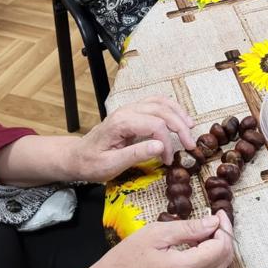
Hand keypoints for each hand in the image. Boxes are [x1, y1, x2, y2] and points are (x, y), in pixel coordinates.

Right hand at [58, 213, 233, 267]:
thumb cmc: (124, 261)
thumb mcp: (155, 234)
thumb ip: (188, 228)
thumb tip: (213, 222)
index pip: (221, 247)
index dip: (224, 228)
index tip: (218, 213)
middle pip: (224, 262)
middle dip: (225, 238)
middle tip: (216, 220)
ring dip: (219, 251)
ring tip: (208, 231)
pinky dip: (210, 263)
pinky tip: (199, 249)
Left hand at [70, 97, 195, 181]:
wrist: (77, 156)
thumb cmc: (91, 163)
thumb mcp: (110, 165)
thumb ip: (136, 155)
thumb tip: (161, 147)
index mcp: (122, 123)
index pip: (155, 126)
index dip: (168, 143)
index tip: (169, 160)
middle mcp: (127, 110)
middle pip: (162, 111)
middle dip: (180, 126)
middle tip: (190, 144)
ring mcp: (130, 108)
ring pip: (161, 102)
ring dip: (178, 113)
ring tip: (190, 126)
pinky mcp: (133, 111)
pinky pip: (155, 103)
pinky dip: (170, 108)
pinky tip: (179, 117)